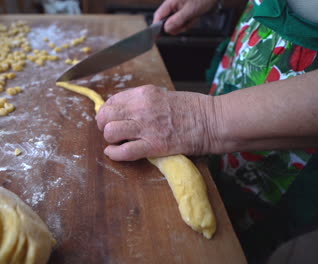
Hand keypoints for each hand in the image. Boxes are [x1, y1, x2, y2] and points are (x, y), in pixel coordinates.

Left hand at [96, 85, 218, 160]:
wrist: (213, 121)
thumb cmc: (193, 108)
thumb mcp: (164, 95)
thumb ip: (143, 102)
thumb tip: (126, 110)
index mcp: (144, 93)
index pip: (112, 101)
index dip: (108, 111)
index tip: (112, 118)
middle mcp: (141, 108)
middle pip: (106, 116)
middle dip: (104, 125)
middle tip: (112, 131)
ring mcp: (146, 127)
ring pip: (110, 132)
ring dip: (110, 139)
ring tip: (117, 142)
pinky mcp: (153, 146)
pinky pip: (123, 151)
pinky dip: (114, 154)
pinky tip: (114, 153)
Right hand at [153, 0, 217, 34]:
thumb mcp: (190, 11)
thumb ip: (177, 20)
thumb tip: (166, 28)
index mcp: (170, 2)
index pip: (158, 16)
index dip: (157, 27)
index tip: (157, 36)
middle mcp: (172, 5)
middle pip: (167, 22)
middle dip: (177, 26)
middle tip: (186, 23)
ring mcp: (178, 8)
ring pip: (176, 23)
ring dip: (185, 24)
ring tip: (193, 18)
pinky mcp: (184, 11)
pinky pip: (183, 21)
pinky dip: (189, 22)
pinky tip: (194, 17)